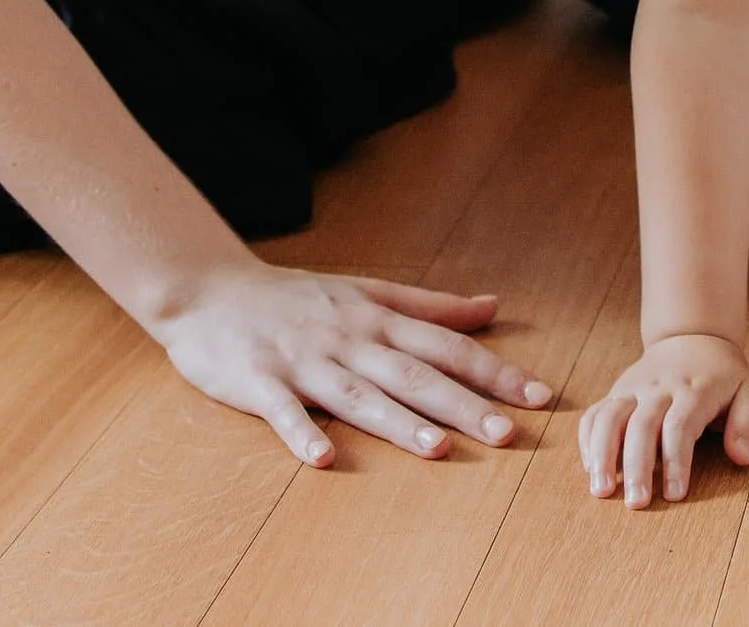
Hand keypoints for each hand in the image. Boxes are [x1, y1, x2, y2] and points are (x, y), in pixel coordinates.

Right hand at [149, 260, 552, 464]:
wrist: (210, 288)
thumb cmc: (295, 297)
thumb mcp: (367, 291)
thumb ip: (431, 306)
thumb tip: (493, 306)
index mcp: (377, 319)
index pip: (446, 346)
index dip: (494, 371)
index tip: (539, 396)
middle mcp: (349, 338)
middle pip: (412, 374)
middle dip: (461, 404)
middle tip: (507, 434)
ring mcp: (304, 360)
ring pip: (357, 394)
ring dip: (398, 422)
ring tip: (437, 448)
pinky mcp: (259, 381)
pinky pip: (283, 411)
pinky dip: (302, 433)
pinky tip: (324, 459)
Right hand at [579, 333, 748, 507]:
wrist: (691, 337)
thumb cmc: (723, 376)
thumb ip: (747, 424)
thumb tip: (740, 457)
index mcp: (694, 390)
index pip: (680, 425)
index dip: (676, 460)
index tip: (674, 494)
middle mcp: (659, 388)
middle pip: (642, 425)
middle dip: (637, 466)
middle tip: (636, 503)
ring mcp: (633, 389)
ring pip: (610, 417)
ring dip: (603, 454)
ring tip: (601, 490)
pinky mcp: (616, 392)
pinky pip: (595, 413)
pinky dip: (587, 440)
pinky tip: (590, 468)